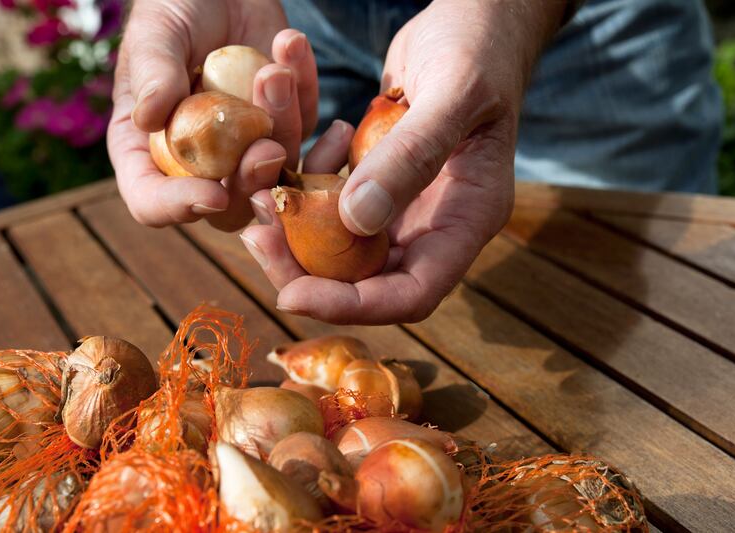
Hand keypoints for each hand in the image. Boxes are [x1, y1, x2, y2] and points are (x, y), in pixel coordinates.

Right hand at [108, 0, 317, 228]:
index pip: (152, 201)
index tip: (211, 194)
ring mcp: (246, 149)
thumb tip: (148, 117)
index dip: (178, 208)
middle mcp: (198, 161)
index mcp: (147, 150)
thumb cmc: (175, 7)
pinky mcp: (284, 127)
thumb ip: (153, 72)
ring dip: (281, 121)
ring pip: (275, 170)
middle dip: (251, 184)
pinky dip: (305, 92)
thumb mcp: (155, 32)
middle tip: (266, 148)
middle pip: (227, 207)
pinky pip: (305, 128)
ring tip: (275, 68)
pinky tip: (294, 49)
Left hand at [242, 0, 565, 324]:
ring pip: (341, 244)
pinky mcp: (377, 177)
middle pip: (368, 279)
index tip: (294, 295)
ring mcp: (404, 203)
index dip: (355, 305)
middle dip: (308, 271)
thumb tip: (357, 220)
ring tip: (256, 199)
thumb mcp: (455, 92)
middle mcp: (434, 223)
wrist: (474, 20)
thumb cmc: (479, 49)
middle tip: (257, 239)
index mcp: (467, 219)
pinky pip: (330, 200)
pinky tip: (275, 164)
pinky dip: (301, 188)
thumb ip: (413, 155)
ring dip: (294, 230)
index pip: (413, 293)